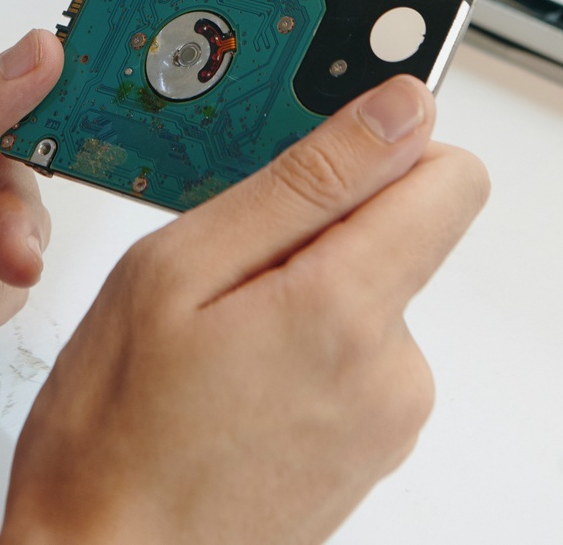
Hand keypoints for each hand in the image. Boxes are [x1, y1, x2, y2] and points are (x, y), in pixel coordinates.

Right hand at [0, 75, 489, 544]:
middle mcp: (393, 370)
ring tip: (211, 342)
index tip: (326, 144)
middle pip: (399, 233)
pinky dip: (300, 350)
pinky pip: (353, 357)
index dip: (387, 145)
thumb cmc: (113, 443)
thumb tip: (397, 111)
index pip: (449, 175)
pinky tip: (229, 381)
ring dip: (301, 294)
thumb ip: (302, 181)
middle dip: (319, 227)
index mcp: (347, 310)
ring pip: (368, 294)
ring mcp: (386, 418)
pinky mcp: (371, 451)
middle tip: (222, 268)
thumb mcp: (175, 273)